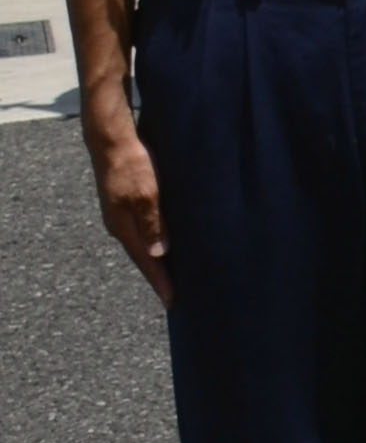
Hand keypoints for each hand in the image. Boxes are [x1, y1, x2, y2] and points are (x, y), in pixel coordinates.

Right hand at [87, 114, 169, 302]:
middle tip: (176, 296)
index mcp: (124, 227)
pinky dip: (154, 242)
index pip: (146, 262)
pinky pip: (143, 230)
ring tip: (173, 276)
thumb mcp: (146, 192)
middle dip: (159, 277)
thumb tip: (158, 253)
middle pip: (143, 258)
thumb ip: (152, 221)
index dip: (160, 281)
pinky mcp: (126, 204)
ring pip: (143, 244)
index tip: (173, 302)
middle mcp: (120, 226)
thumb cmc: (131, 164)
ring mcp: (121, 215)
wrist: (111, 140)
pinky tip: (166, 244)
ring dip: (158, 260)